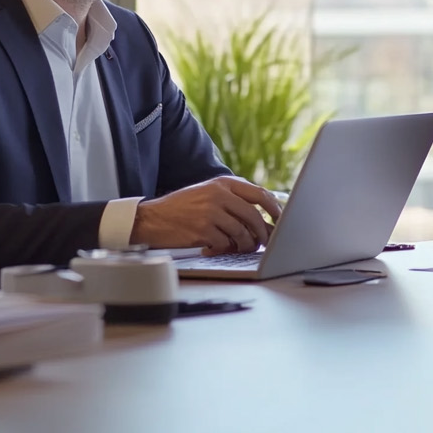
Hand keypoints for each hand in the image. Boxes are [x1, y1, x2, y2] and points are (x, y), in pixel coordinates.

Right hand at [130, 176, 282, 253]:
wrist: (151, 219)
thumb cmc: (182, 209)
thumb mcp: (208, 194)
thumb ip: (233, 200)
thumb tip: (264, 217)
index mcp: (223, 183)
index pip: (259, 193)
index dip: (274, 208)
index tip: (281, 220)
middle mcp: (218, 194)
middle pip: (254, 215)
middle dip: (263, 232)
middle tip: (265, 242)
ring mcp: (210, 212)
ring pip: (242, 232)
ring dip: (245, 244)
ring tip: (240, 248)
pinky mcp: (203, 230)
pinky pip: (226, 243)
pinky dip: (225, 249)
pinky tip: (217, 248)